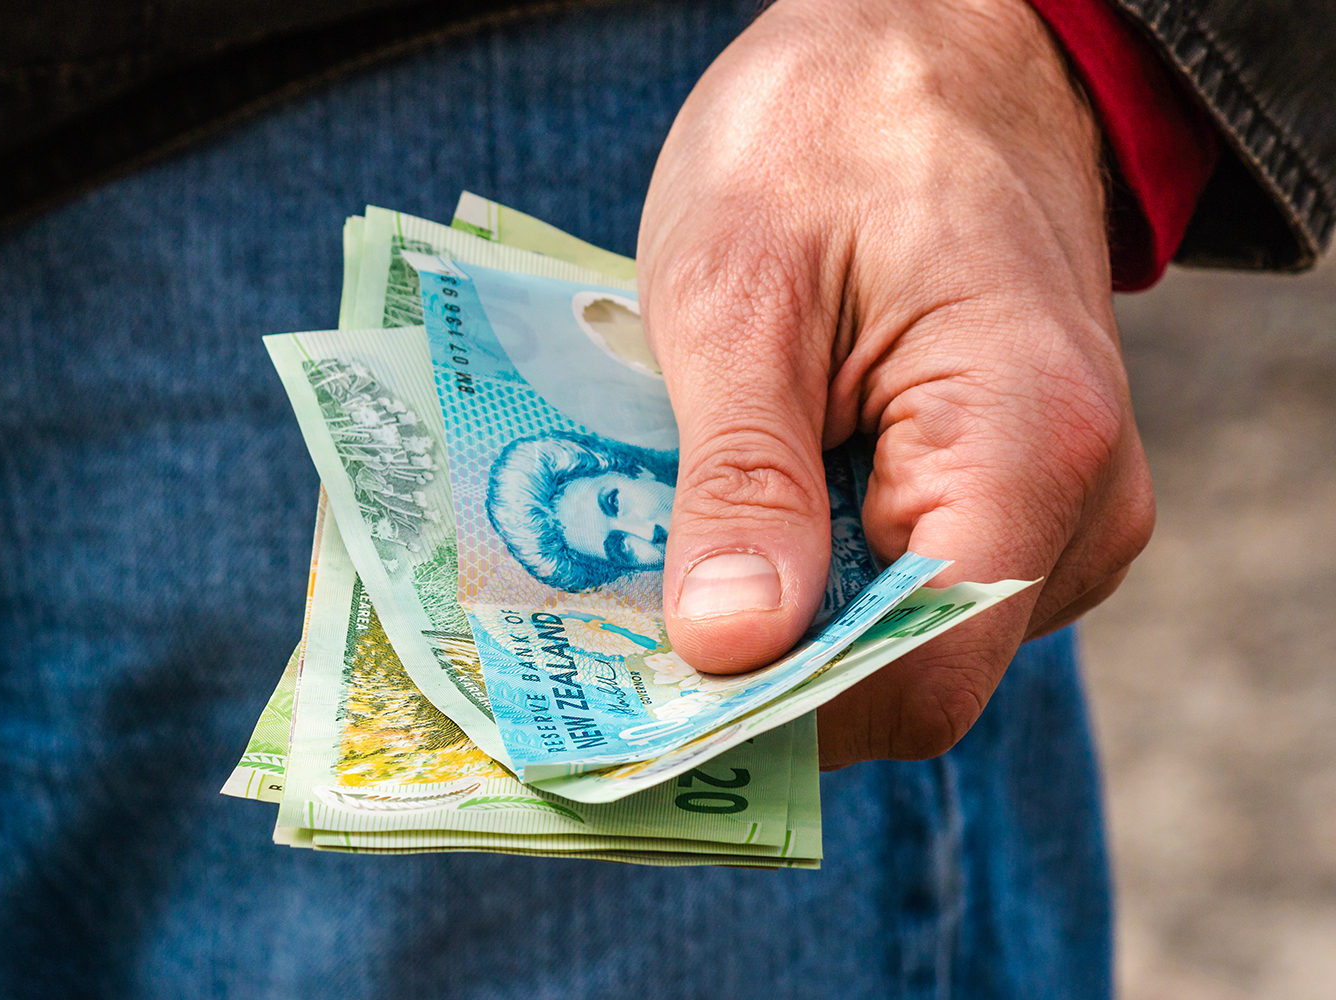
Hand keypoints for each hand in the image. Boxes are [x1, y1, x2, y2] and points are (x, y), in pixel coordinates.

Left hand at [637, 0, 1153, 768]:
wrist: (935, 49)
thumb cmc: (832, 134)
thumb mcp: (739, 292)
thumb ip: (744, 478)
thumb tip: (731, 650)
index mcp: (1023, 443)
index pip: (916, 678)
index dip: (780, 709)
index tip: (646, 695)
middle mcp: (1075, 501)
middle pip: (907, 673)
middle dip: (763, 661)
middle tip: (625, 614)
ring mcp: (1055, 506)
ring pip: (901, 637)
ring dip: (781, 612)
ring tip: (676, 535)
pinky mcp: (1011, 495)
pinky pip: (909, 582)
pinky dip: (815, 567)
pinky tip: (741, 507)